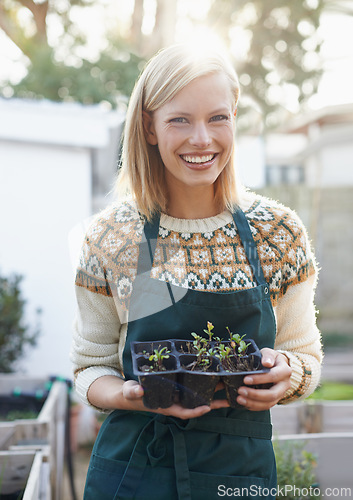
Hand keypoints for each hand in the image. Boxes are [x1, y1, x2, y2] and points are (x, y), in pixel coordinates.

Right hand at [89, 375, 228, 419]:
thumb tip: (139, 390)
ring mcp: (178, 395)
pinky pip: (194, 387)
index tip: (208, 408)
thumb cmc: (131, 394)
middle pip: (198, 404)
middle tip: (231, 398)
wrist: (131, 392)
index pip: (184, 411)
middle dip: (214, 402)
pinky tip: (216, 377)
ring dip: (215, 392)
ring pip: (200, 395)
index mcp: (166, 406)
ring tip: (231, 387)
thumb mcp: (130, 392)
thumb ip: (134, 391)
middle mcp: (175, 402)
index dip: (196, 411)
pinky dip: (205, 383)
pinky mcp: (178, 388)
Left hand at [236, 348, 291, 410]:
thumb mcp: (269, 353)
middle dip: (255, 394)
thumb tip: (266, 363)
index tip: (245, 379)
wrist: (278, 366)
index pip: (273, 376)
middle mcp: (285, 384)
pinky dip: (255, 406)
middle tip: (240, 391)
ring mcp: (281, 394)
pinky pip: (266, 406)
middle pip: (272, 394)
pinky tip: (244, 403)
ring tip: (239, 399)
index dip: (260, 379)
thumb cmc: (271, 358)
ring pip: (269, 403)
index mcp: (285, 371)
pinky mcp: (275, 400)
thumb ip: (268, 356)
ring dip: (253, 403)